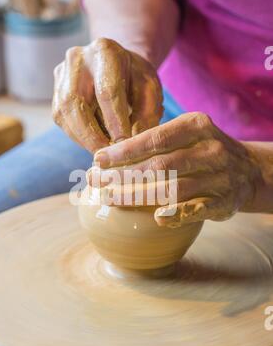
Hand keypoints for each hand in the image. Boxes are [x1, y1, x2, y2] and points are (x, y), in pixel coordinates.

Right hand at [52, 38, 162, 152]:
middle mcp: (76, 59)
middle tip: (108, 157)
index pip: (107, 91)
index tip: (125, 145)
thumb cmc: (136, 78)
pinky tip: (93, 143)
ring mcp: (61, 75)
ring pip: (64, 114)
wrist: (117, 65)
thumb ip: (146, 114)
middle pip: (75, 103)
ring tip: (102, 154)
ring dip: (83, 139)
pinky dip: (78, 137)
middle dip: (92, 136)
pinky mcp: (55, 92)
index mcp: (104, 51)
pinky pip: (62, 120)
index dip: (115, 122)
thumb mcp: (150, 90)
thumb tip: (134, 144)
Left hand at [90, 112, 259, 226]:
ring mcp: (220, 177)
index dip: (124, 151)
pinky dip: (178, 214)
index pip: (154, 139)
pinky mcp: (226, 201)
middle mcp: (210, 149)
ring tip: (111, 199)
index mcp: (196, 126)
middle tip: (95, 182)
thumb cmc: (203, 151)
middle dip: (123, 175)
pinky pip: (199, 209)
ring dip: (139, 196)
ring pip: (174, 189)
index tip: (98, 160)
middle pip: (159, 165)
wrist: (249, 170)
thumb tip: (109, 158)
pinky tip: (158, 218)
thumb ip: (156, 143)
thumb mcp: (186, 136)